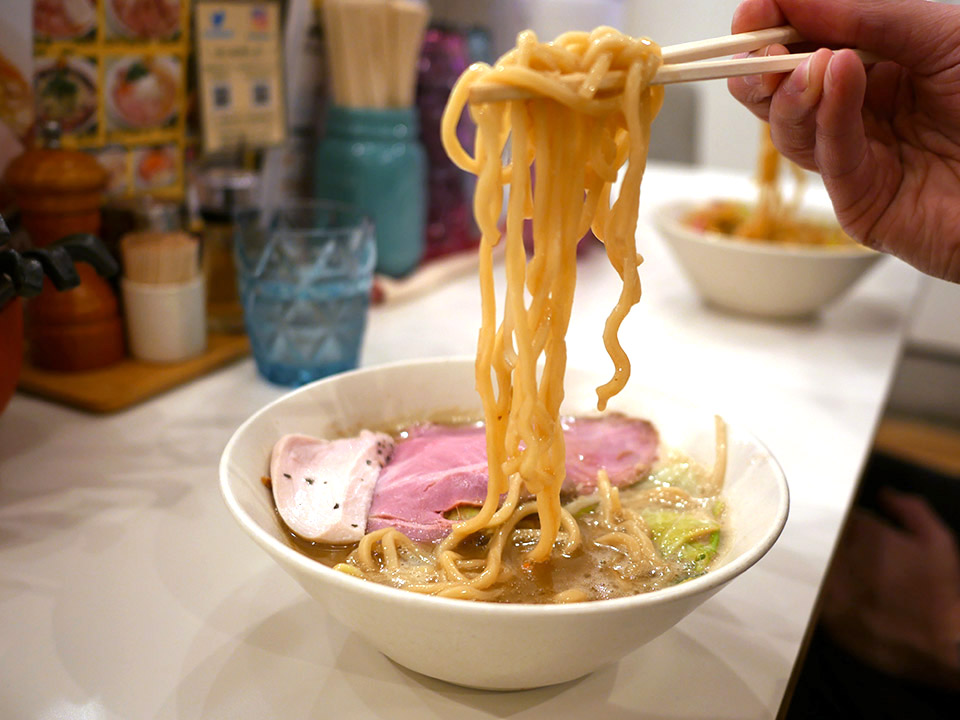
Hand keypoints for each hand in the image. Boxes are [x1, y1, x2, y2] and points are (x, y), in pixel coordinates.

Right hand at [728, 0, 959, 281]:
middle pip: (781, 92)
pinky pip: (830, 157)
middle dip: (760, 67)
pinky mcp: (861, 203)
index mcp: (879, 66)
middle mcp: (862, 112)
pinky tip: (835, 77)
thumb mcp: (940, 33)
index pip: (806, 46)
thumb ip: (864, 14)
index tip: (754, 11)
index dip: (773, 27)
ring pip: (791, 129)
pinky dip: (826, 116)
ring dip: (788, 93)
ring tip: (809, 64)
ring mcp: (859, 159)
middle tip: (755, 48)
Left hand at [821, 487, 959, 688]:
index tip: (859, 535)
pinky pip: (813, 589)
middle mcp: (844, 555)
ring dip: (825, 564)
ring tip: (846, 575)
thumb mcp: (938, 542)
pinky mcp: (825, 611)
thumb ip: (911, 510)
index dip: (852, 525)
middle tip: (853, 556)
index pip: (844, 516)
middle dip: (836, 543)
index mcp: (868, 534)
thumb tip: (885, 494)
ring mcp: (831, 584)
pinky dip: (821, 587)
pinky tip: (837, 592)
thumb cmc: (940, 591)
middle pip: (824, 537)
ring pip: (815, 562)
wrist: (938, 646)